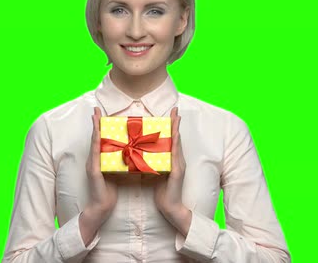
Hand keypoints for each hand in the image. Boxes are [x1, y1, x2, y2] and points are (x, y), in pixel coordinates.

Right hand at [79, 107, 117, 244]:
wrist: (102, 207)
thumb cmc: (110, 191)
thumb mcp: (119, 172)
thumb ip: (123, 162)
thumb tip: (134, 153)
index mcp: (101, 158)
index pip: (102, 139)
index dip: (101, 126)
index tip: (101, 113)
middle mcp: (94, 159)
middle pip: (96, 137)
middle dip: (96, 123)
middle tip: (96, 109)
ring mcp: (92, 164)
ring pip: (94, 142)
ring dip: (94, 129)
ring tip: (95, 116)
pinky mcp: (93, 171)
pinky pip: (95, 154)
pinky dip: (96, 143)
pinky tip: (97, 135)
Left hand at [154, 107, 191, 235]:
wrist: (170, 208)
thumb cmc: (162, 192)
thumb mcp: (154, 173)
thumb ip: (150, 163)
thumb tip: (140, 154)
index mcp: (171, 159)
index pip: (171, 140)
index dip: (171, 126)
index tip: (171, 114)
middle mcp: (177, 160)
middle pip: (176, 138)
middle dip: (176, 123)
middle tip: (175, 110)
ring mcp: (178, 165)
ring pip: (177, 144)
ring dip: (177, 130)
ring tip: (176, 117)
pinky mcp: (177, 172)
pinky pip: (175, 155)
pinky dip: (175, 145)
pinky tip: (175, 137)